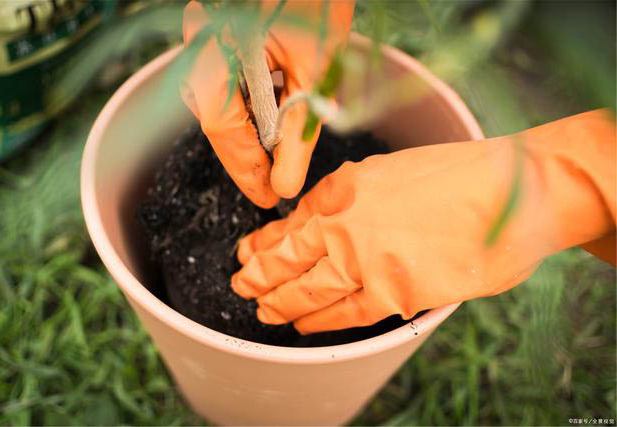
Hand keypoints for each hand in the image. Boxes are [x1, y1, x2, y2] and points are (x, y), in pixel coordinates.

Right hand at [181, 1, 353, 207]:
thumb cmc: (320, 6)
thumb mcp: (316, 72)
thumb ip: (298, 133)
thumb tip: (285, 187)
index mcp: (218, 41)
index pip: (221, 121)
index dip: (244, 167)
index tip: (268, 197)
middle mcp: (199, 39)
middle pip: (213, 116)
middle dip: (244, 157)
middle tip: (270, 188)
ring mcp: (202, 39)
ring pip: (214, 105)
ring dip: (244, 136)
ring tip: (272, 165)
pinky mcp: (213, 41)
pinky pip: (221, 87)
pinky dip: (245, 112)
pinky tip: (267, 130)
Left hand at [231, 110, 615, 333]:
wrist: (514, 189)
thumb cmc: (459, 175)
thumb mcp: (389, 172)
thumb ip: (351, 199)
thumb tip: (321, 220)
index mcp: (341, 189)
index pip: (288, 223)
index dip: (263, 242)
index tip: (247, 251)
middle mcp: (342, 224)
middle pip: (285, 259)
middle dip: (258, 275)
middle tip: (241, 285)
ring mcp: (363, 261)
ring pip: (305, 290)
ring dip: (278, 302)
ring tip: (262, 309)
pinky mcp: (392, 293)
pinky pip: (343, 314)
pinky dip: (317, 322)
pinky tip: (302, 325)